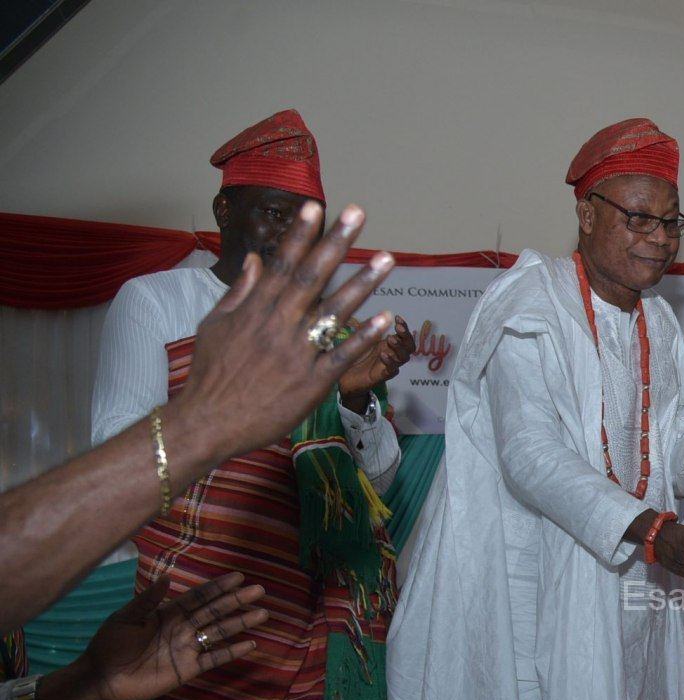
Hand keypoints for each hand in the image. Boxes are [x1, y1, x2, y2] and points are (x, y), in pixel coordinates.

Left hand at [55, 573, 266, 699]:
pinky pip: (215, 659)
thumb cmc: (109, 645)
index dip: (217, 587)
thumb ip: (147, 601)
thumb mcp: (124, 618)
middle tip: (259, 591)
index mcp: (167, 614)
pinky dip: (232, 652)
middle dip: (236, 601)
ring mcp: (187, 649)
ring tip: (262, 613)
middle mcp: (182, 628)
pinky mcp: (188, 669)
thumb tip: (167, 577)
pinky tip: (250, 644)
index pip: (198, 598)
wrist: (101, 678)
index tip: (238, 577)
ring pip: (219, 632)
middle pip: (214, 612)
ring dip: (240, 623)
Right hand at [171, 203, 396, 465]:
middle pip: (311, 276)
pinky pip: (342, 355)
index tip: (315, 206)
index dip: (299, 234)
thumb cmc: (211, 373)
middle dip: (336, 243)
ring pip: (333, 311)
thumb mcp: (215, 326)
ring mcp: (297, 352)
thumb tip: (256, 259)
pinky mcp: (311, 382)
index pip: (282, 263)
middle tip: (357, 213)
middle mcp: (278, 324)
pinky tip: (385, 318)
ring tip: (387, 258)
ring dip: (362, 283)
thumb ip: (240, 292)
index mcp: (255, 309)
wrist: (208, 421)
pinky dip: (363, 336)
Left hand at [338, 316, 414, 401]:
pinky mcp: (382, 376)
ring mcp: (388, 366)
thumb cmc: (353, 357)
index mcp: (388, 345)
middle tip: (397, 328)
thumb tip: (379, 315)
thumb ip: (368, 327)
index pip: (404, 336)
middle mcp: (391, 354)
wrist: (343, 378)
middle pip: (410, 346)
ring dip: (399, 347)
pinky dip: (390, 362)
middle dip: (406, 336)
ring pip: (404, 358)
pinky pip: (392, 370)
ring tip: (390, 338)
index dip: (404, 327)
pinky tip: (383, 355)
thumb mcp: (360, 337)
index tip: (398, 317)